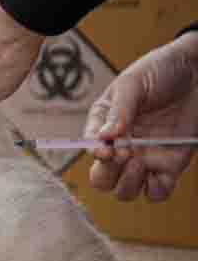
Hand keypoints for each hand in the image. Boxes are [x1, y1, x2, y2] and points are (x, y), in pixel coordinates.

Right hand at [84, 31, 197, 200]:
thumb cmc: (161, 69)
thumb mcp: (133, 83)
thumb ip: (119, 110)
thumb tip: (103, 137)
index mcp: (105, 123)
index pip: (91, 147)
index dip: (96, 153)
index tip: (107, 150)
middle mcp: (121, 145)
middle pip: (102, 178)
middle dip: (107, 174)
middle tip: (122, 156)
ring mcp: (145, 157)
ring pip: (125, 191)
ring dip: (128, 184)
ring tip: (139, 163)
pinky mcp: (170, 165)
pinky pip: (157, 191)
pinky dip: (156, 190)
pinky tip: (159, 174)